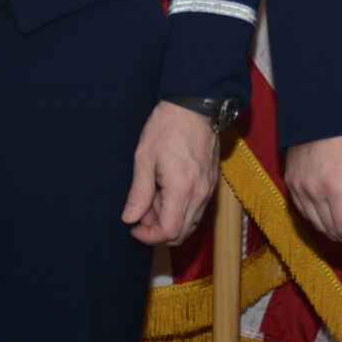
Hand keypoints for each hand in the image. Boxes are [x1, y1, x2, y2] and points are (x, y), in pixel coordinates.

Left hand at [122, 101, 220, 245]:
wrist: (196, 105)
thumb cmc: (167, 127)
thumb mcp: (144, 157)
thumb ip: (139, 192)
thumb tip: (130, 218)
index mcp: (182, 189)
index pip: (169, 231)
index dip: (149, 236)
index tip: (133, 226)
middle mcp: (200, 193)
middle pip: (182, 233)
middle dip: (158, 230)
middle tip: (141, 211)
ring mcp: (209, 188)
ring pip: (191, 222)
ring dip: (170, 220)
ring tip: (152, 198)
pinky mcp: (212, 181)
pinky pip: (197, 208)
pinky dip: (181, 209)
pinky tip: (166, 191)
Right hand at [284, 133, 341, 255]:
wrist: (323, 107)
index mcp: (335, 187)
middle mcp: (312, 191)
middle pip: (332, 232)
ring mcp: (297, 188)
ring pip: (317, 226)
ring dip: (337, 234)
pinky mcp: (291, 182)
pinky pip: (305, 213)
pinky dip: (321, 221)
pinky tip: (335, 217)